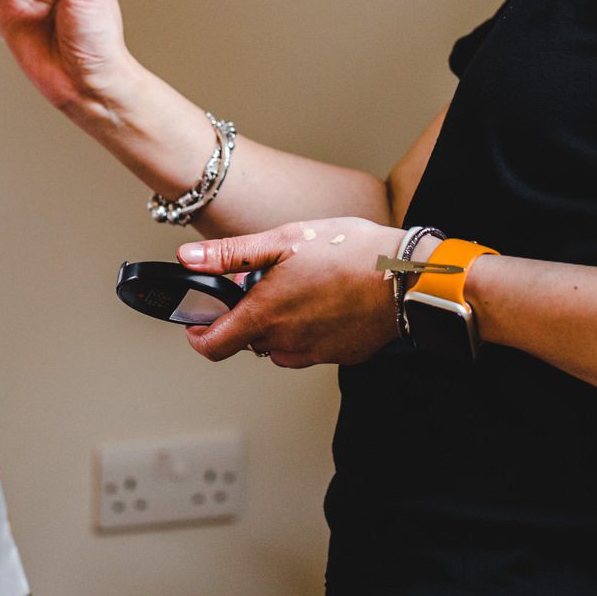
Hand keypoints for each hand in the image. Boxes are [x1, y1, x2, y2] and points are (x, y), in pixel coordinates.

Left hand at [175, 218, 404, 367]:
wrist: (408, 277)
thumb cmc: (351, 253)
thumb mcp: (285, 239)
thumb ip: (231, 254)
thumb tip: (188, 258)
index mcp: (265, 316)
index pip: (213, 346)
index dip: (199, 335)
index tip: (199, 320)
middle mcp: (286, 343)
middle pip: (247, 341)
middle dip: (247, 316)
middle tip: (266, 282)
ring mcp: (314, 353)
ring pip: (279, 346)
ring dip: (278, 324)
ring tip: (301, 287)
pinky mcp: (340, 356)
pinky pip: (310, 347)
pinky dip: (308, 329)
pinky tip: (326, 300)